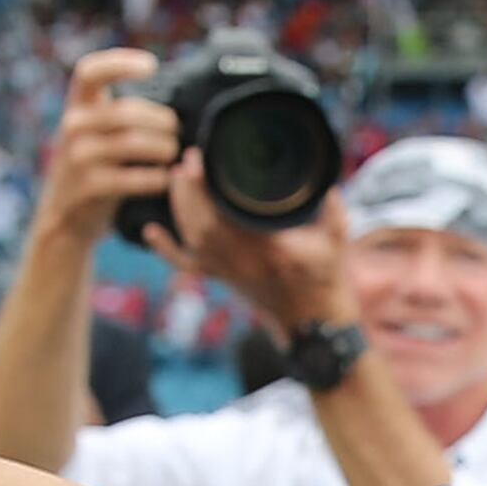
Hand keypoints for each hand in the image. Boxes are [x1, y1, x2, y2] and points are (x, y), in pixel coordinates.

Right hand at [35, 49, 180, 244]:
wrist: (63, 218)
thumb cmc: (93, 167)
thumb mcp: (94, 131)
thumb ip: (119, 111)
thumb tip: (176, 100)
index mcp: (76, 105)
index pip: (90, 71)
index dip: (120, 62)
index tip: (152, 67)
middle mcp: (72, 126)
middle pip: (127, 111)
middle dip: (162, 120)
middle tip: (177, 130)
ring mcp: (77, 157)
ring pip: (134, 143)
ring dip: (164, 148)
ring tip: (173, 153)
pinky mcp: (88, 188)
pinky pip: (134, 178)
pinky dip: (158, 178)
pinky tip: (166, 179)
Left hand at [145, 155, 349, 337]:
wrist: (313, 325)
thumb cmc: (327, 282)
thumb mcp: (337, 244)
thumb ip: (334, 213)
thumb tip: (330, 186)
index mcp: (268, 250)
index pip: (227, 215)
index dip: (206, 188)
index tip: (201, 160)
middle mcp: (242, 263)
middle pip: (201, 225)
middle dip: (188, 191)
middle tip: (187, 160)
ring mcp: (229, 273)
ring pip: (192, 240)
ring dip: (179, 208)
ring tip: (177, 177)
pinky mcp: (224, 280)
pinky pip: (188, 267)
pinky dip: (166, 250)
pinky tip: (149, 232)